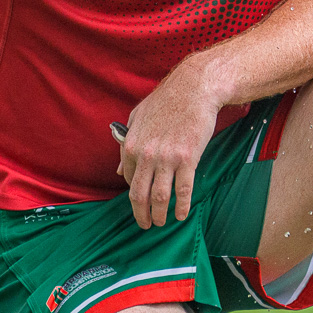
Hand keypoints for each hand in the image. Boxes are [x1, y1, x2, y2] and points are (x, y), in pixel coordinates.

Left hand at [117, 64, 221, 228]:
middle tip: (145, 224)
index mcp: (131, 144)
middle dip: (141, 214)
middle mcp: (146, 154)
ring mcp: (167, 158)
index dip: (134, 193)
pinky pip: (183, 190)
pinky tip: (182, 215)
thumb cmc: (167, 100)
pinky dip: (182, 207)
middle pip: (139, 194)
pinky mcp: (188, 159)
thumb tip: (117, 170)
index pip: (127, 178)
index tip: (141, 200)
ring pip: (160, 197)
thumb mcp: (137, 117)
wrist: (194, 89)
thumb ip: (126, 143)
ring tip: (162, 222)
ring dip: (160, 215)